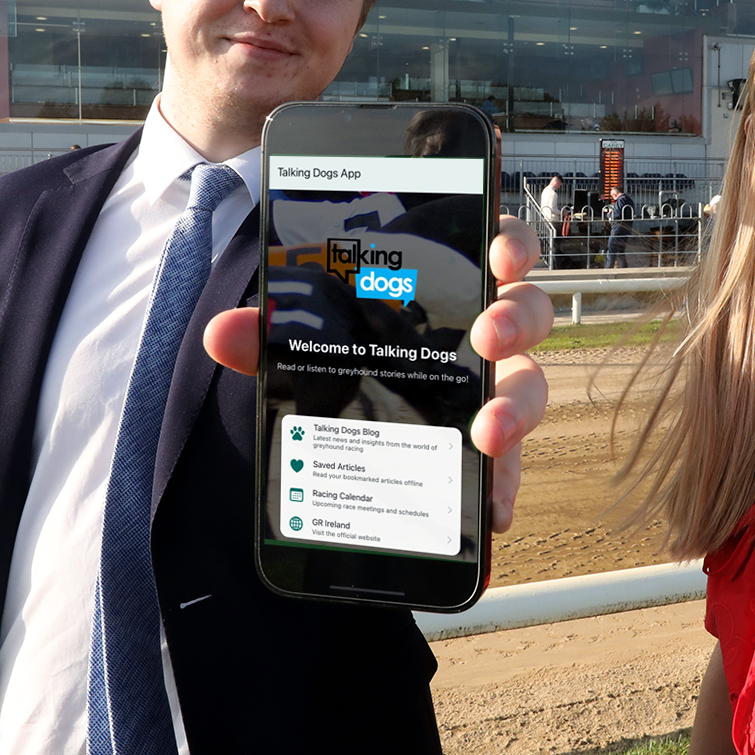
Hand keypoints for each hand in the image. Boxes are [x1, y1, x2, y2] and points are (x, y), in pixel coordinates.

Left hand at [204, 216, 552, 531]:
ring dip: (517, 407)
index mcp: (458, 283)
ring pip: (531, 386)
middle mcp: (488, 331)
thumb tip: (223, 334)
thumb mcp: (313, 330)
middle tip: (485, 338)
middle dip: (515, 323)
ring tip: (489, 433)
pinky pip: (510, 462)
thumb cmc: (351, 341)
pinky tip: (492, 512)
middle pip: (528, 314)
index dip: (513, 243)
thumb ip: (272, 329)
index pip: (502, 247)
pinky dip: (504, 485)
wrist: (355, 384)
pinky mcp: (488, 439)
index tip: (501, 254)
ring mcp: (494, 385)